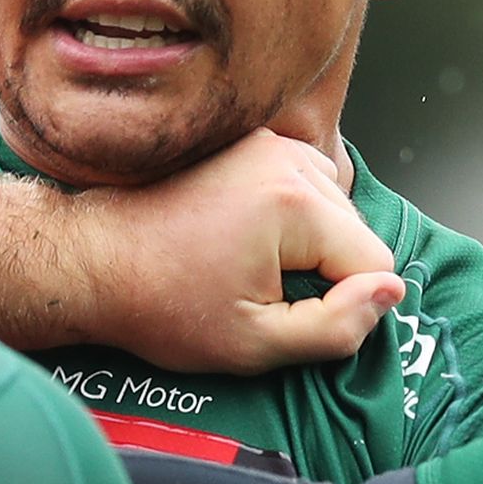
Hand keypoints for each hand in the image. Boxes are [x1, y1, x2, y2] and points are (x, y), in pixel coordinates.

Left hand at [65, 126, 401, 373]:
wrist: (91, 259)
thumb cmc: (160, 304)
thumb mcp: (255, 344)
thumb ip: (336, 328)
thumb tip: (391, 293)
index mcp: (295, 202)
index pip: (375, 262)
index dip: (341, 303)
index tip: (283, 313)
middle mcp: (287, 157)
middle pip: (356, 229)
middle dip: (322, 268)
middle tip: (254, 291)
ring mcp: (266, 142)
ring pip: (334, 205)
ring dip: (308, 241)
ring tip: (244, 263)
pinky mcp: (248, 140)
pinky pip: (303, 182)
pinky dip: (288, 213)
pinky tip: (242, 237)